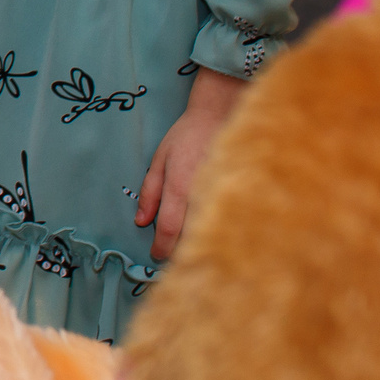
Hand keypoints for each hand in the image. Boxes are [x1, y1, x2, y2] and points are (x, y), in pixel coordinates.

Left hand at [136, 67, 246, 260]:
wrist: (221, 116)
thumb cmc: (187, 136)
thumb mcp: (159, 158)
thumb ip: (149, 191)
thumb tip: (140, 221)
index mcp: (179, 186)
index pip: (169, 227)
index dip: (162, 247)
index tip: (156, 256)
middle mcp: (202, 195)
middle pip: (191, 237)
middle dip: (180, 253)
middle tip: (173, 263)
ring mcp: (222, 196)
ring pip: (210, 232)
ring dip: (200, 246)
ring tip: (193, 257)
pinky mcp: (238, 196)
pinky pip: (227, 223)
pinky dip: (219, 234)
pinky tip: (215, 240)